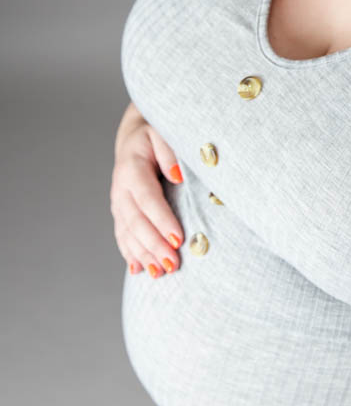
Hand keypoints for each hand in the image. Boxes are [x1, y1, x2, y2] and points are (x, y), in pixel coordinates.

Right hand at [110, 104, 185, 277]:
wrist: (134, 137)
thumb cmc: (155, 134)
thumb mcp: (162, 132)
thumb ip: (170, 151)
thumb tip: (177, 176)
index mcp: (132, 168)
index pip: (147, 198)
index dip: (162, 220)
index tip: (178, 238)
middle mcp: (121, 188)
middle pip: (136, 221)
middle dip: (154, 244)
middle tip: (173, 264)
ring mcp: (118, 202)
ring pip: (128, 233)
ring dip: (143, 254)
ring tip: (160, 273)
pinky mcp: (120, 212)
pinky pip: (122, 236)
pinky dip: (130, 254)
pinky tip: (139, 270)